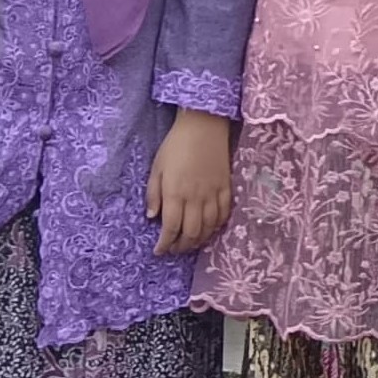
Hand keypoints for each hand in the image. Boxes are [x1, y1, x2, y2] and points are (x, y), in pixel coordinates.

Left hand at [146, 108, 234, 256]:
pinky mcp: (226, 188)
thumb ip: (153, 194)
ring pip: (208, 227)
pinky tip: (210, 229)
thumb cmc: (175, 146)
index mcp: (175, 194)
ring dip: (199, 240)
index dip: (164, 244)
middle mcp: (195, 198)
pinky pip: (224, 214)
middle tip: (174, 249)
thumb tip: (151, 216)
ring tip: (190, 243)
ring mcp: (213, 194)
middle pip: (191, 232)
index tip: (159, 251)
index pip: (170, 228)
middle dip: (181, 246)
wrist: (204, 126)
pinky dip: (216, 226)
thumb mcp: (156, 168)